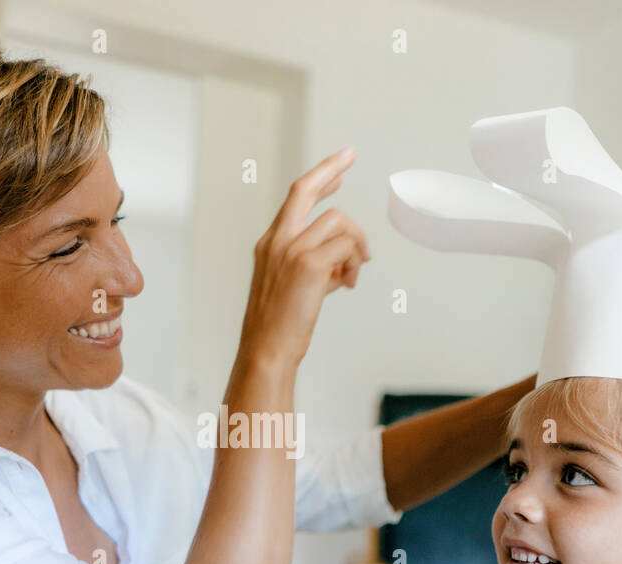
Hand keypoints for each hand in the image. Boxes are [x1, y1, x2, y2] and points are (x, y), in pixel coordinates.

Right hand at [238, 147, 371, 368]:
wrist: (267, 350)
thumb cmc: (279, 326)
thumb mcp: (293, 288)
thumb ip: (316, 266)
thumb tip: (343, 263)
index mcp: (269, 243)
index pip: (296, 198)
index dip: (319, 178)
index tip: (339, 167)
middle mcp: (277, 240)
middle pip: (305, 189)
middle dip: (330, 167)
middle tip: (351, 155)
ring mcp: (291, 250)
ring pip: (338, 222)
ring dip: (355, 245)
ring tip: (352, 273)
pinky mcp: (308, 264)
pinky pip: (346, 248)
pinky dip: (354, 263)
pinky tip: (347, 283)